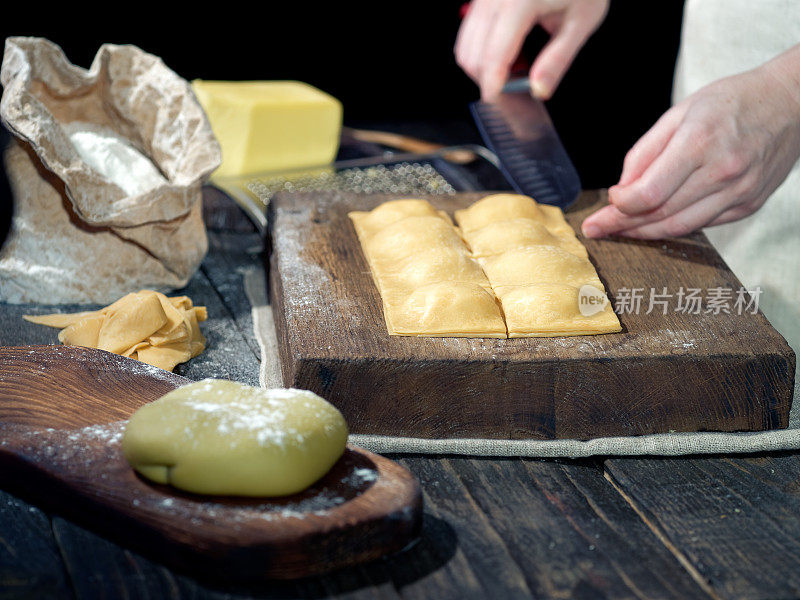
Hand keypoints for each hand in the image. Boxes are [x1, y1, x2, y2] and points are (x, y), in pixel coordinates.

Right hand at [455, 0, 608, 100]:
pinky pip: (469, 30)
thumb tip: (539, 89)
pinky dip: (481, 49)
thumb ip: (558, 59)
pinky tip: (508, 48)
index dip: (493, 84)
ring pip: (465, 44)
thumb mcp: (582, 21)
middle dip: (488, 77)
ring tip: (517, 62)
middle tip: (516, 82)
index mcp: (520, 1)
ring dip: (483, 64)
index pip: (495, 54)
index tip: (496, 100)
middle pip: (472, 53)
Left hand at [582, 48, 799, 239]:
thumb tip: (621, 189)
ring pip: (680, 227)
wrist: (790, 102)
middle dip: (621, 224)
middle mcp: (722, 172)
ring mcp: (739, 192)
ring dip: (644, 232)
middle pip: (660, 214)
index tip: (607, 202)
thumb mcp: (679, 113)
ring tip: (619, 230)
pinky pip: (701, 224)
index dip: (619, 206)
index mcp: (699, 143)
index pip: (649, 193)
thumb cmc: (730, 102)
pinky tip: (654, 222)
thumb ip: (645, 153)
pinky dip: (673, 225)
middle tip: (596, 228)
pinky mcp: (749, 205)